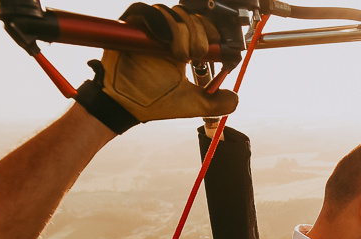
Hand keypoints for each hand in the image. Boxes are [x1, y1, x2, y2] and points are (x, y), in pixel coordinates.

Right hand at [76, 3, 237, 132]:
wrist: (125, 105)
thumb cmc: (153, 102)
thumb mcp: (194, 104)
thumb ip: (216, 102)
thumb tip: (235, 97)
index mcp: (182, 46)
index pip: (202, 26)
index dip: (211, 32)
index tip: (216, 48)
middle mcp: (167, 34)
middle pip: (190, 16)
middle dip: (199, 34)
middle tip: (197, 54)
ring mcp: (150, 29)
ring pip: (173, 13)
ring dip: (182, 31)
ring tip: (180, 55)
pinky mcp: (132, 26)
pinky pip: (146, 11)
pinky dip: (159, 21)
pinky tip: (165, 41)